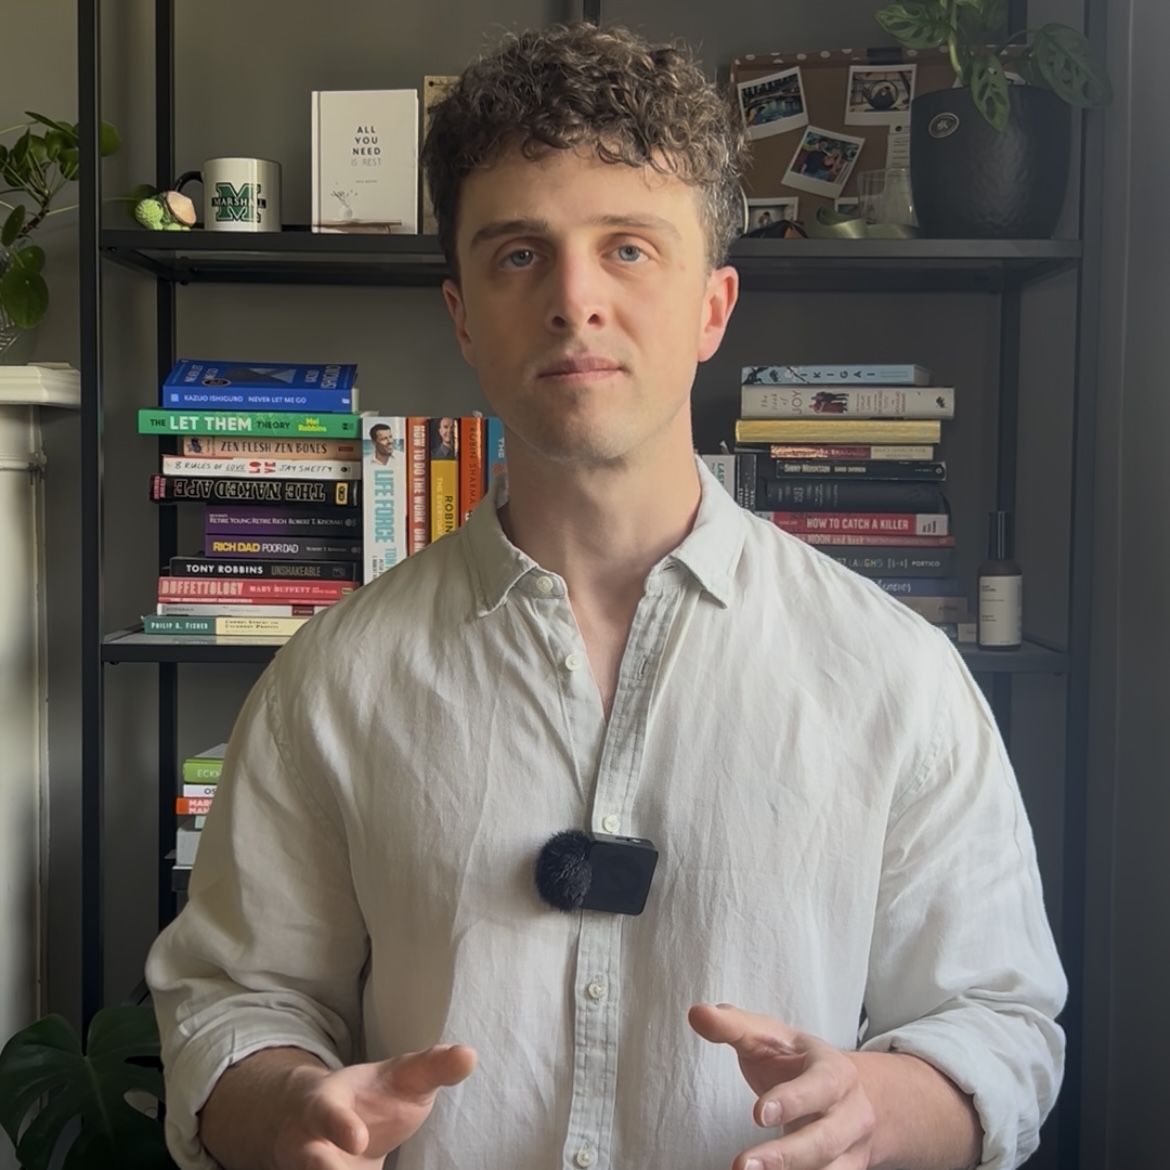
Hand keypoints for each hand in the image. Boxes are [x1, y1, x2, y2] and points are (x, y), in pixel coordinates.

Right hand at [272, 1044, 476, 1168]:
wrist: (318, 1119)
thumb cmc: (370, 1095)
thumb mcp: (400, 1076)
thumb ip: (432, 1067)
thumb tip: (469, 1056)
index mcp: (323, 1104)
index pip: (326, 1114)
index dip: (340, 1126)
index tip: (358, 1140)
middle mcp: (306, 1144)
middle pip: (308, 1163)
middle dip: (322, 1169)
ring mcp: (309, 1169)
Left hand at [688, 1003, 874, 1169]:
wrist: (844, 1092)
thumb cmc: (794, 1061)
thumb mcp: (769, 1037)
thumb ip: (733, 1026)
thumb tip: (698, 1014)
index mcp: (835, 1070)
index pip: (821, 1085)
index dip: (793, 1100)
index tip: (757, 1115)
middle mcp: (851, 1112)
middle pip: (826, 1139)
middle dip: (786, 1155)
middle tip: (742, 1165)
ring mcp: (852, 1147)